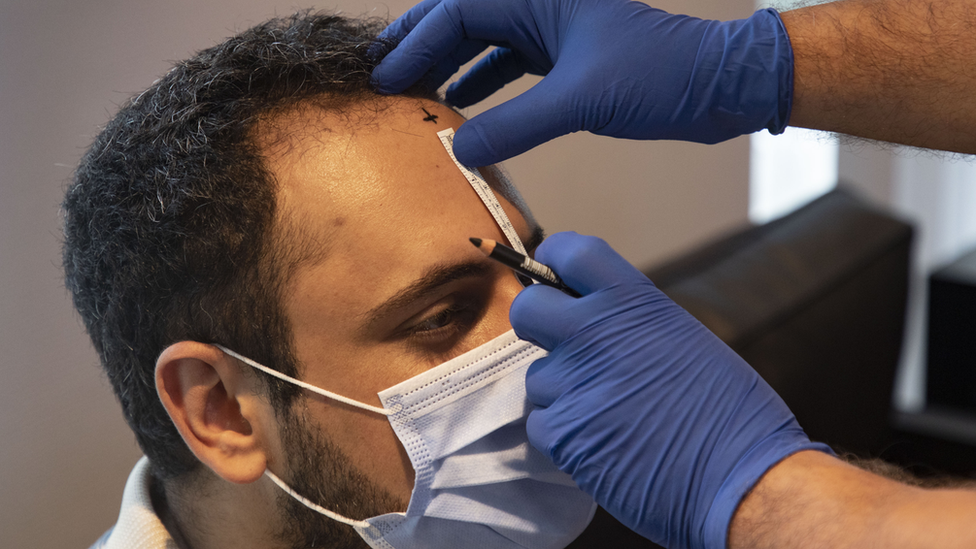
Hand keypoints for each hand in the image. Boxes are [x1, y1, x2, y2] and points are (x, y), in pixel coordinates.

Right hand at [373, 0, 794, 166]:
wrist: (717, 86)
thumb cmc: (660, 76)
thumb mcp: (581, 100)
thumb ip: (514, 126)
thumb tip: (457, 151)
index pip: (459, 11)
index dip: (416, 44)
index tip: (382, 77)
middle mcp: (541, 2)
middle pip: (463, 17)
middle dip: (421, 45)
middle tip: (380, 75)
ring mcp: (553, 27)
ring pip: (484, 41)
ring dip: (447, 66)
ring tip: (410, 93)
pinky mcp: (566, 56)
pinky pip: (509, 64)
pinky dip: (481, 84)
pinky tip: (458, 105)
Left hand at [509, 232, 830, 548]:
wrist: (741, 480)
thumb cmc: (729, 412)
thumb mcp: (684, 339)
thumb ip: (632, 322)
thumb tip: (595, 317)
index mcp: (633, 302)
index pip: (571, 252)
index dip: (556, 262)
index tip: (555, 275)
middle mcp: (595, 334)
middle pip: (527, 308)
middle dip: (537, 325)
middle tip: (565, 347)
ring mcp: (574, 384)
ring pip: (537, 376)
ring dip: (562, 392)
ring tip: (609, 411)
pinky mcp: (563, 434)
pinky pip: (542, 423)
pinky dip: (565, 435)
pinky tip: (604, 442)